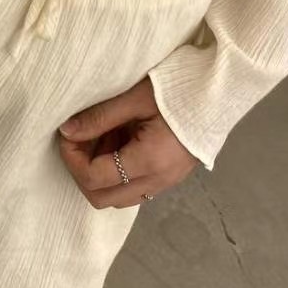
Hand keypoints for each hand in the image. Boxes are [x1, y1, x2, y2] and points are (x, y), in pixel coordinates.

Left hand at [56, 74, 197, 207]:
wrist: (220, 92)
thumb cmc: (179, 89)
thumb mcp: (134, 98)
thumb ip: (98, 117)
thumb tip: (67, 131)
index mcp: (149, 161)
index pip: (94, 178)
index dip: (71, 158)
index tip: (67, 133)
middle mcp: (158, 180)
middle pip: (102, 198)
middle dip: (81, 171)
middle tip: (78, 139)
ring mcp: (166, 182)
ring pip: (117, 196)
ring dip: (99, 173)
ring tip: (99, 137)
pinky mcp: (170, 176)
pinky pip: (134, 187)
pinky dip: (117, 171)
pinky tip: (117, 140)